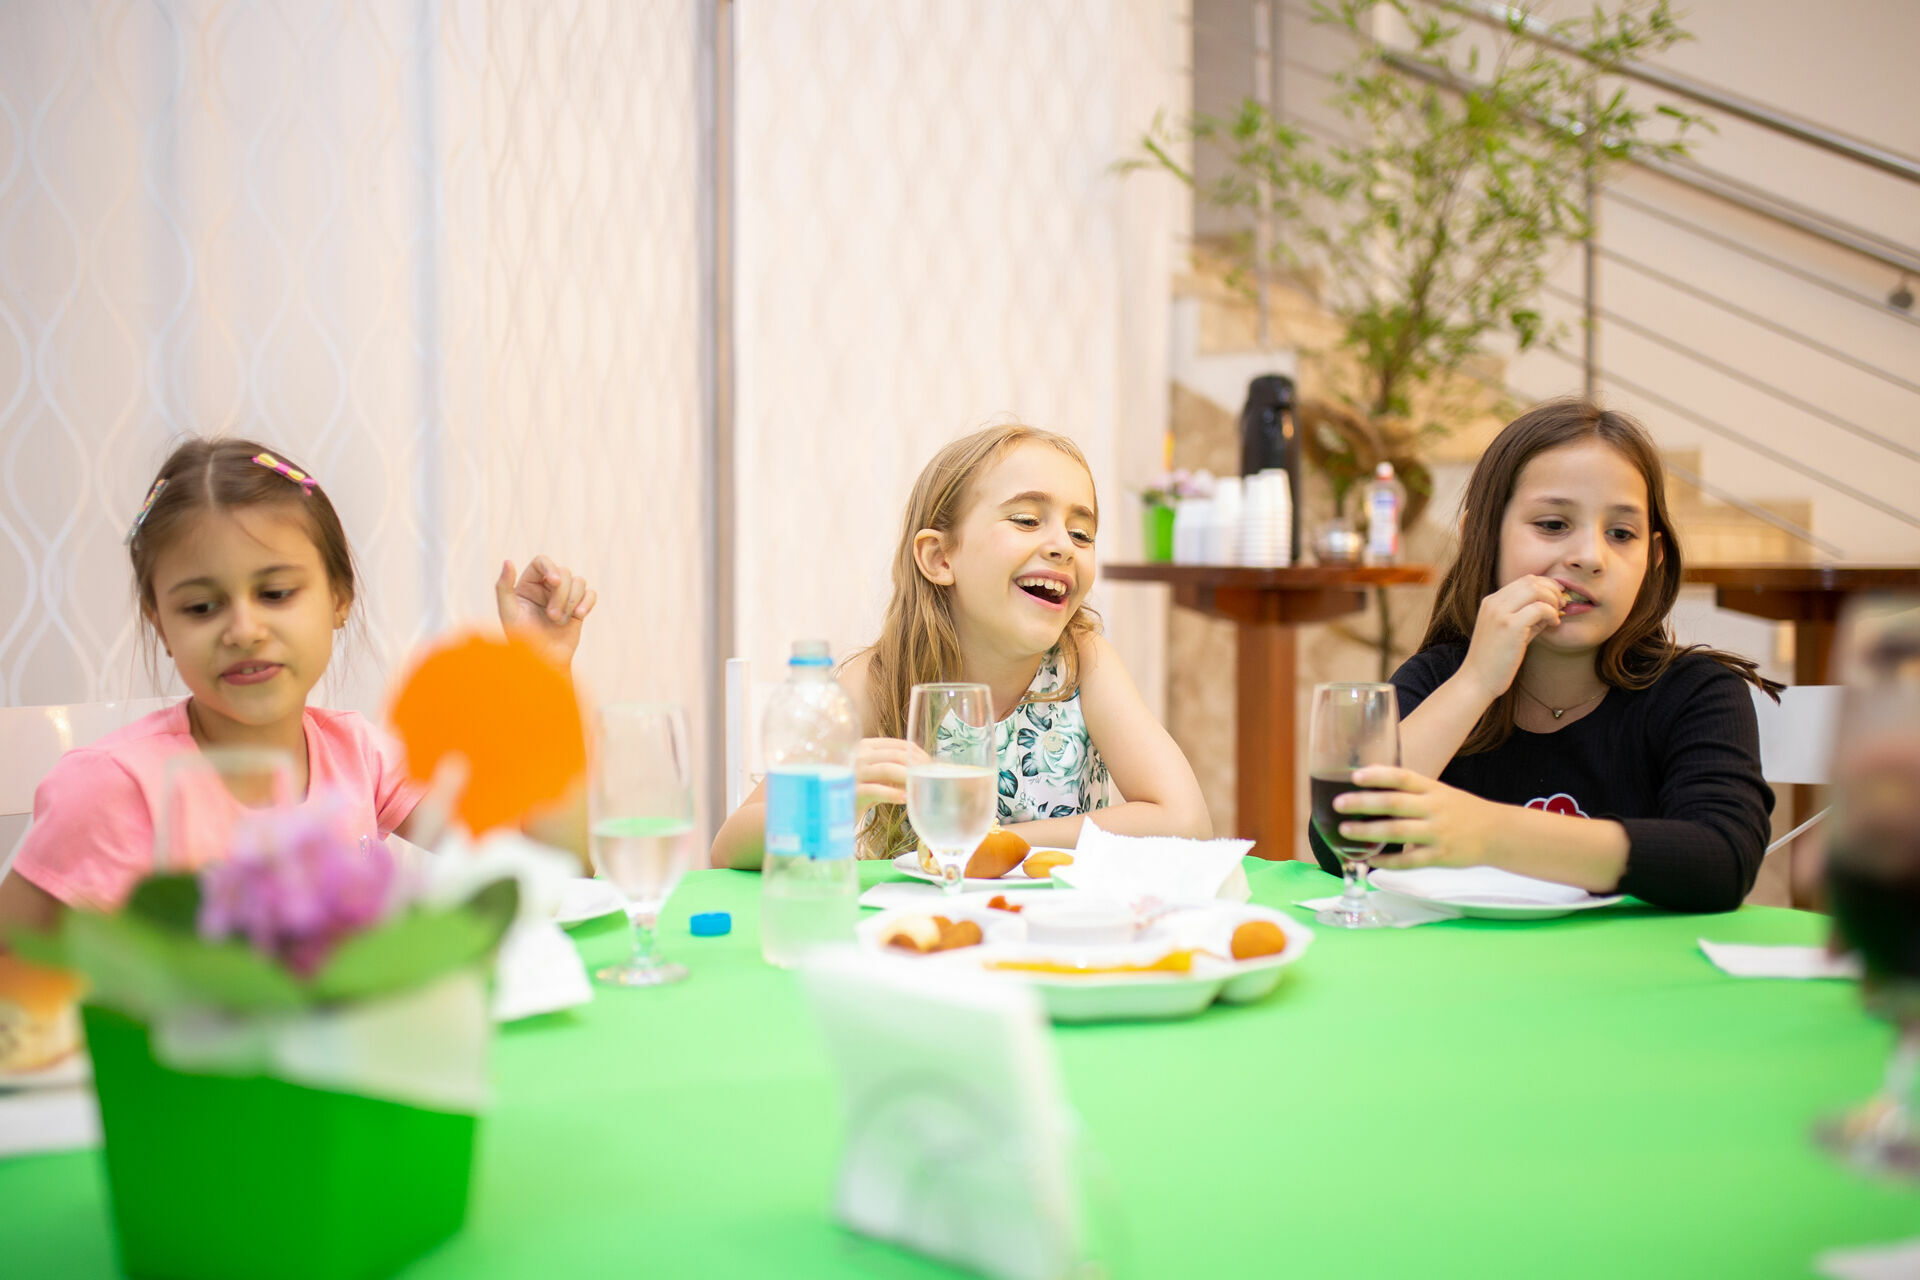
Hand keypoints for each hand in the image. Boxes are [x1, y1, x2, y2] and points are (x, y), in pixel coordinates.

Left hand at [496, 556, 596, 669]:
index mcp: (528, 585)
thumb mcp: (508, 613)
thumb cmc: (522, 640)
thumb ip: (503, 587)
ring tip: (559, 622)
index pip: (542, 562)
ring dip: (571, 602)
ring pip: (579, 581)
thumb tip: (508, 561)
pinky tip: (579, 615)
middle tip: (552, 617)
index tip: (554, 582)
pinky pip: (591, 594)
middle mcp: (546, 588)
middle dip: (561, 595)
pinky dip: (587, 602)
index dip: (550, 568)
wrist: (543, 662)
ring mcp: (564, 598)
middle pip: (564, 572)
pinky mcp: (578, 609)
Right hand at [854, 737, 924, 811]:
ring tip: (919, 787)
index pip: (899, 745)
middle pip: (896, 755)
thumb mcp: (877, 773)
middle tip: (928, 778)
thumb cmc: (861, 788)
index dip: (918, 755)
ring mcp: (854, 771)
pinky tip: (905, 799)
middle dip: (916, 766)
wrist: (835, 804)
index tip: (929, 766)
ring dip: (907, 778)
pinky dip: (893, 794)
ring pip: (887, 769)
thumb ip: (895, 767)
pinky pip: (875, 790)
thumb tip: (924, 769)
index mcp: (867, 745)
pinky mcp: (851, 790)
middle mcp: (860, 754)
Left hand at [1333, 766, 1503, 869]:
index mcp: (1433, 789)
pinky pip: (1409, 861)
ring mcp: (1438, 833)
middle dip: (1364, 803)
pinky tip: (1370, 859)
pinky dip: (1388, 861)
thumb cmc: (1460, 810)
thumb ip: (1409, 787)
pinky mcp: (1441, 857)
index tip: (1355, 776)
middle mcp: (1434, 808)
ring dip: (1369, 832)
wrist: (1498, 833)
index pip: (1403, 777)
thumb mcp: (1439, 791)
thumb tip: (1370, 775)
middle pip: (1395, 803)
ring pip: (1398, 832)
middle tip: (1338, 804)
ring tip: (1345, 831)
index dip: (1379, 775)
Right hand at [1461, 575, 1566, 698]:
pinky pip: (1539, 608)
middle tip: (1561, 605)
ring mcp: (1500, 613)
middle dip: (1552, 589)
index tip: (1556, 598)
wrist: (1477, 680)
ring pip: (1536, 589)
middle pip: (1531, 580)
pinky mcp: (1510, 626)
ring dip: (1553, 600)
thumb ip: (1527, 617)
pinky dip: (1551, 613)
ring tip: (1557, 615)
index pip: (1524, 580)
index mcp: (1491, 602)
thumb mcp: (1509, 632)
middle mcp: (1494, 603)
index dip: (1546, 585)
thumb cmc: (1495, 660)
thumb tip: (1552, 607)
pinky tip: (1553, 625)